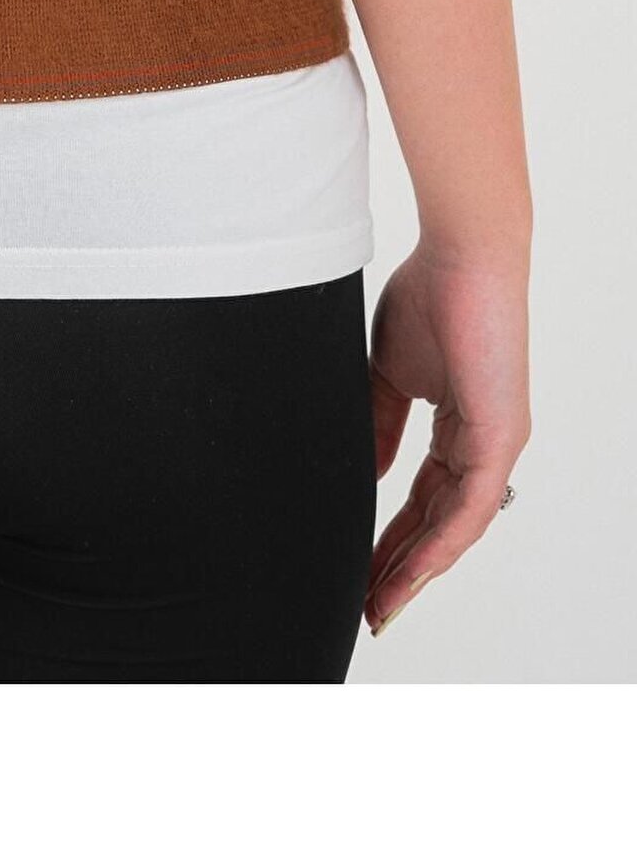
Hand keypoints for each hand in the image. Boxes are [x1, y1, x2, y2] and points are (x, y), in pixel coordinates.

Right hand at [366, 240, 530, 635]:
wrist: (458, 255)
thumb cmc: (429, 294)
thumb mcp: (389, 372)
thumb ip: (380, 423)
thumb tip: (369, 474)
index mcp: (460, 425)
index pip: (424, 497)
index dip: (394, 537)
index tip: (362, 570)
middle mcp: (484, 443)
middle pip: (439, 524)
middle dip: (402, 568)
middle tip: (368, 605)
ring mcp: (496, 443)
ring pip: (457, 527)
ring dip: (417, 569)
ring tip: (381, 603)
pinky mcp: (499, 435)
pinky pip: (470, 507)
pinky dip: (440, 544)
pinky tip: (413, 572)